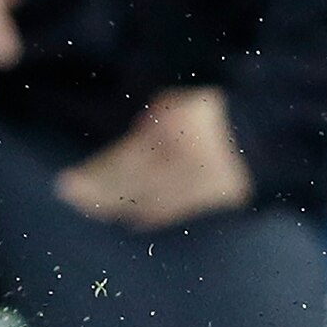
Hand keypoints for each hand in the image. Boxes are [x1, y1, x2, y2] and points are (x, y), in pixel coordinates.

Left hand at [56, 87, 251, 231]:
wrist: (260, 134)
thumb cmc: (208, 114)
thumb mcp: (172, 107)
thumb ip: (146, 126)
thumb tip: (122, 150)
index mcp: (166, 131)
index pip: (120, 159)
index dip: (92, 174)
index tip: (67, 184)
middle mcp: (177, 159)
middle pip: (128, 184)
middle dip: (96, 194)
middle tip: (71, 199)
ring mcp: (195, 181)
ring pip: (148, 201)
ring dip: (117, 207)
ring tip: (93, 210)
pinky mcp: (210, 198)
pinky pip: (172, 211)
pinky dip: (149, 216)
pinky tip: (130, 219)